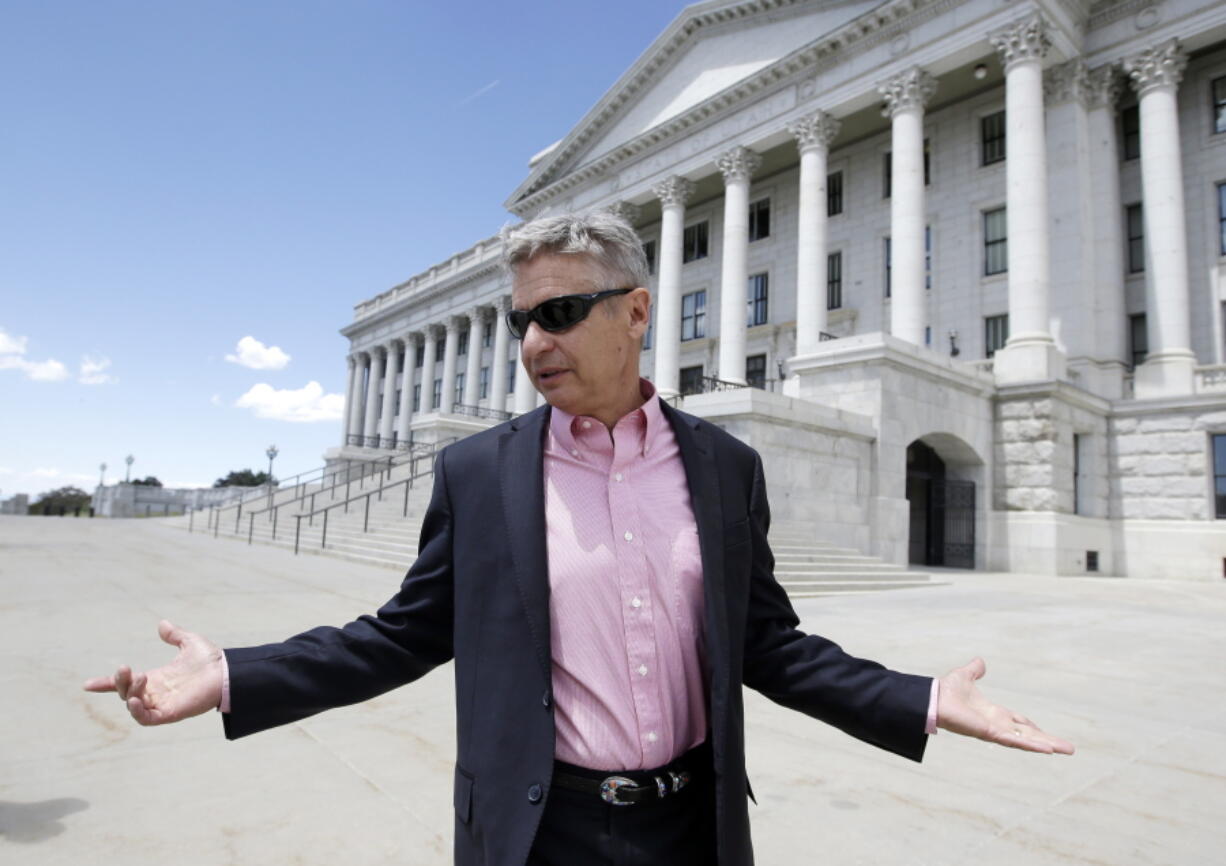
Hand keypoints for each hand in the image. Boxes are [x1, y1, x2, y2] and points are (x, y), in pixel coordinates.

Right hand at [83, 620, 223, 725]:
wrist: (228, 671)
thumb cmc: (211, 661)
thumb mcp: (189, 643)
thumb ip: (175, 635)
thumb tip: (162, 624)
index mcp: (157, 679)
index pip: (127, 684)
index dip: (106, 685)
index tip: (88, 685)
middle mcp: (156, 693)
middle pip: (126, 693)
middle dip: (119, 682)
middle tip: (126, 668)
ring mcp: (162, 704)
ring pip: (133, 705)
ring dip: (130, 693)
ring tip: (140, 677)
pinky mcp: (170, 713)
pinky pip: (147, 719)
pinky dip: (138, 712)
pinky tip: (135, 701)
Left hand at [936, 658, 1073, 754]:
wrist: (933, 698)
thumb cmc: (946, 691)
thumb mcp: (966, 676)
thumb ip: (974, 670)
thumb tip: (980, 662)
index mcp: (993, 713)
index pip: (1019, 722)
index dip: (1032, 728)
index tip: (1046, 735)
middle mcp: (997, 724)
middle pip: (1028, 734)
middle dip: (1048, 741)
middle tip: (1068, 748)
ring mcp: (995, 731)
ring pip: (1026, 740)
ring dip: (1046, 745)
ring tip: (1066, 750)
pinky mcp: (990, 733)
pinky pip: (1014, 740)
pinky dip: (1030, 745)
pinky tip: (1047, 749)